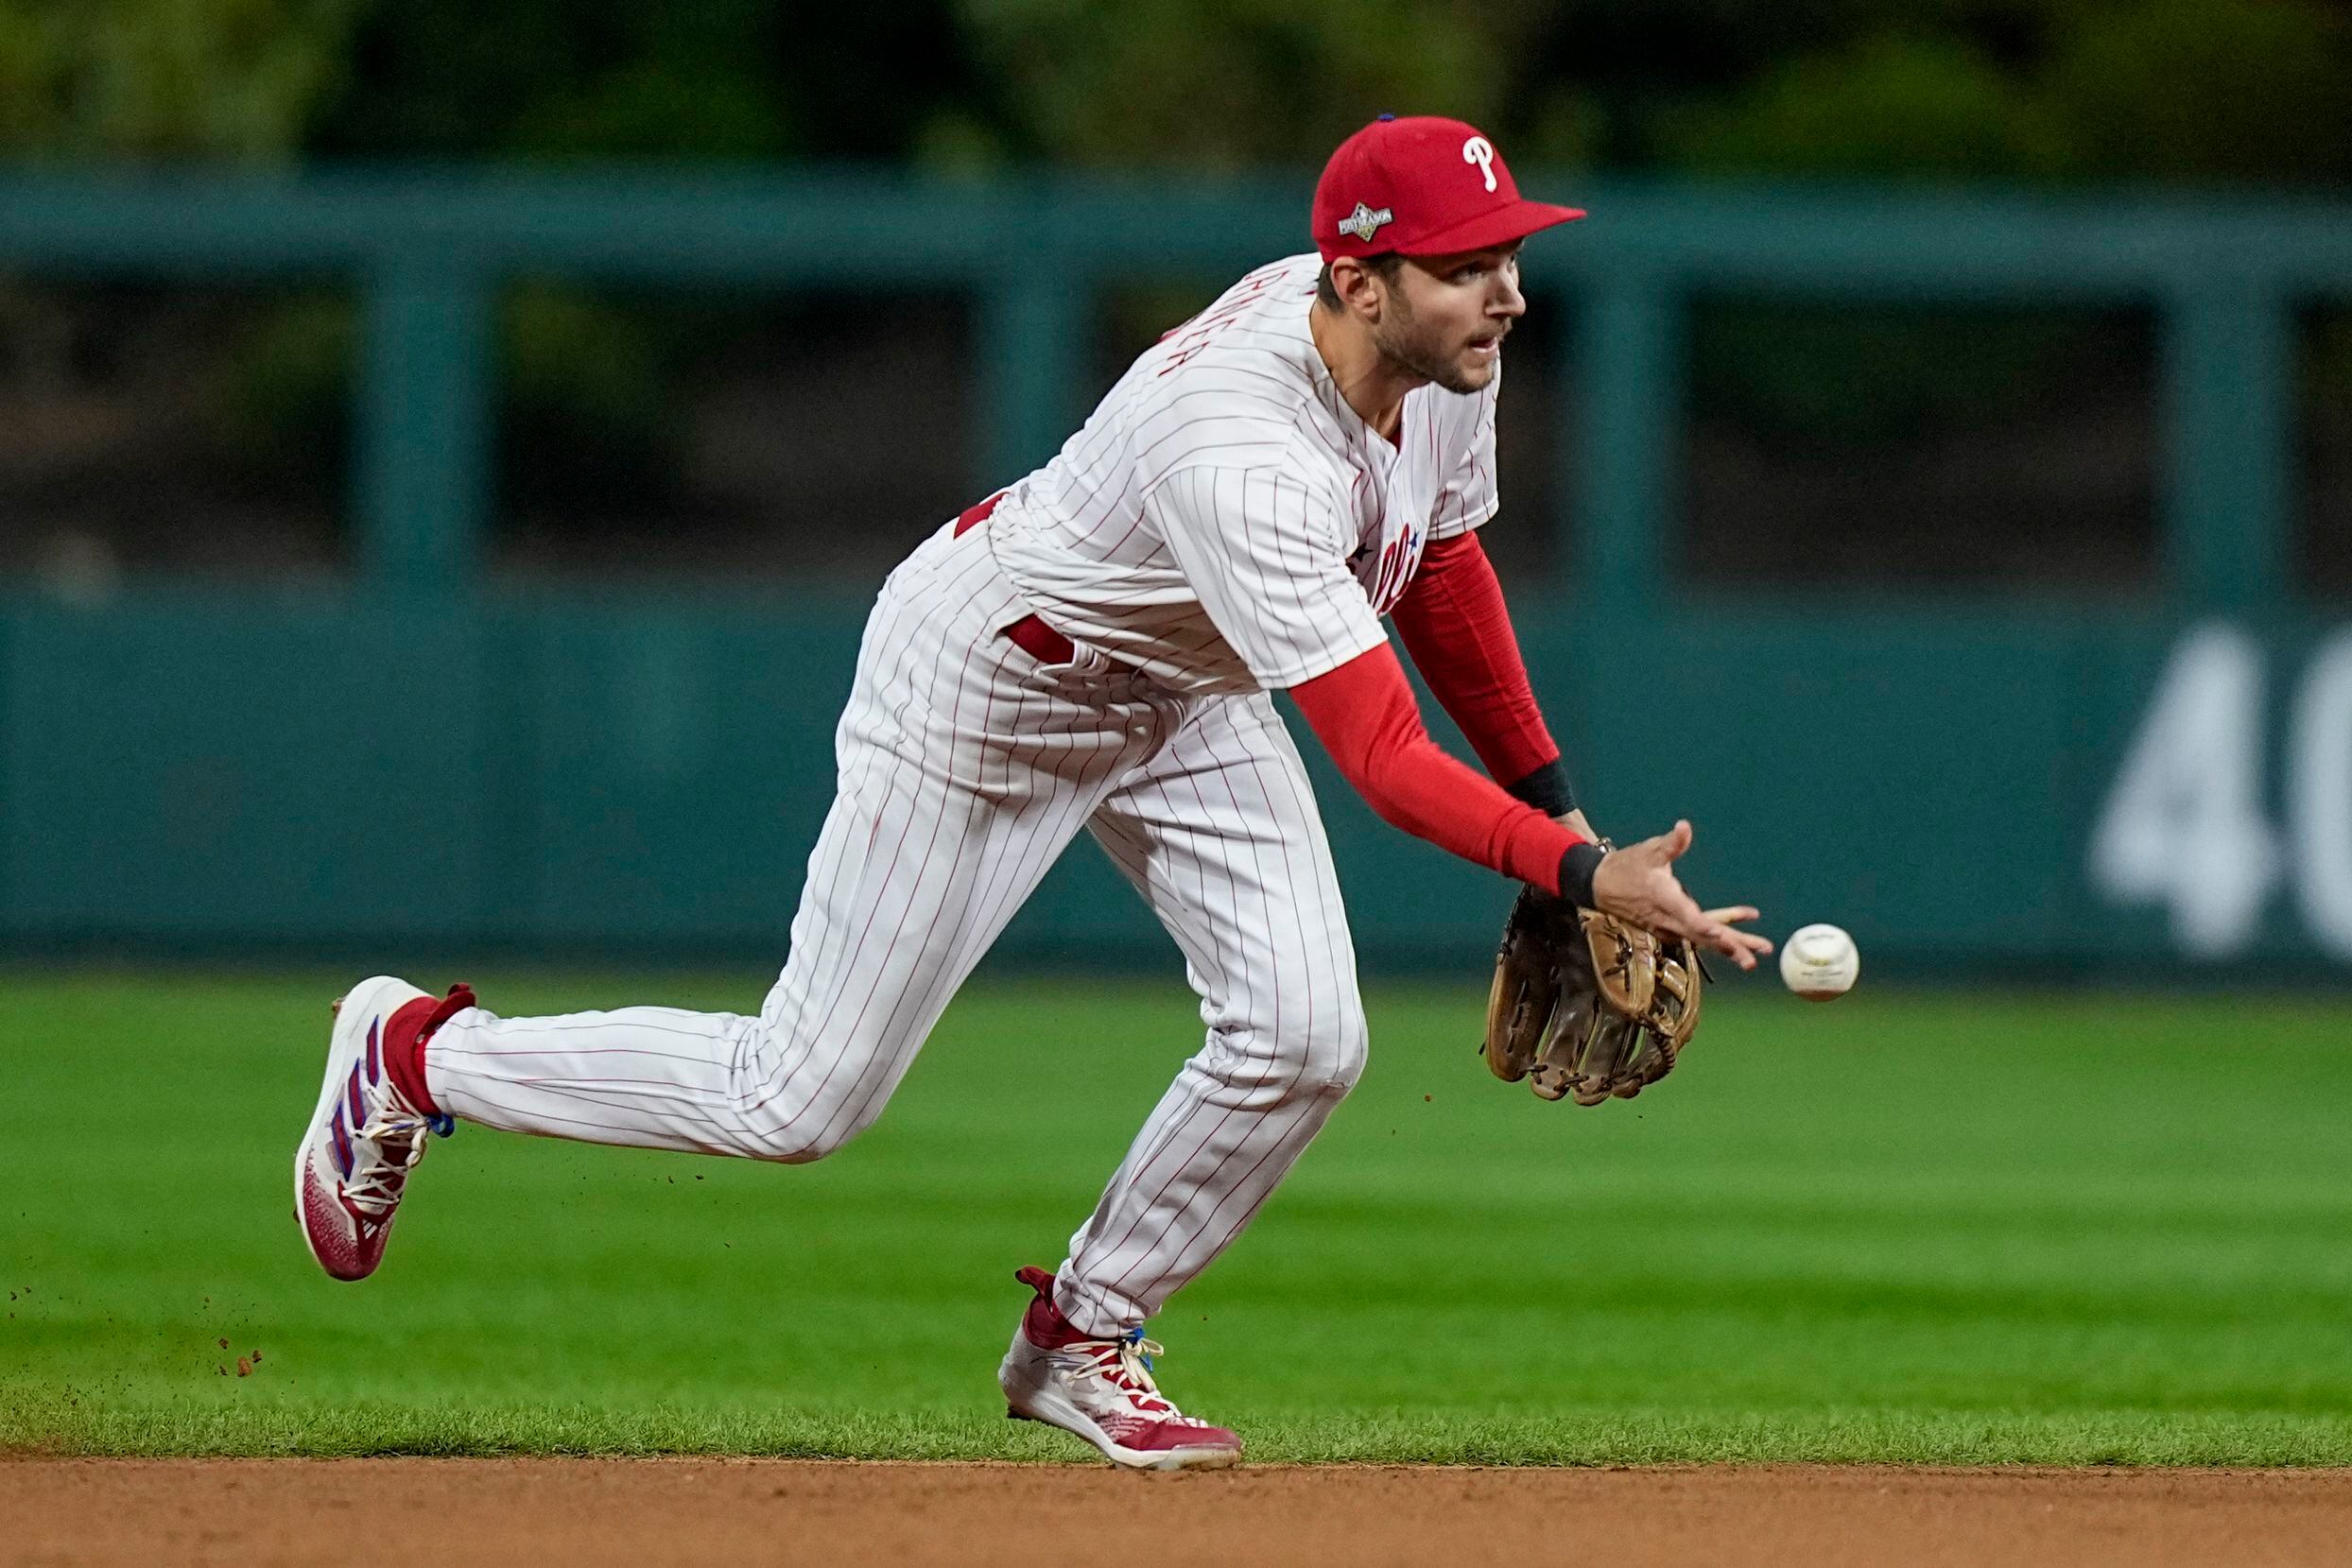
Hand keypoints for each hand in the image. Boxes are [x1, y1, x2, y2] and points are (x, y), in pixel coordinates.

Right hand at [1589, 819, 1773, 970]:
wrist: (1600, 885)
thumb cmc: (1625, 867)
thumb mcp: (1648, 851)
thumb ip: (1671, 843)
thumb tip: (1684, 827)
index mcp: (1663, 899)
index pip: (1686, 917)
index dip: (1703, 926)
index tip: (1720, 933)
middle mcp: (1667, 919)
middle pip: (1702, 937)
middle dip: (1729, 947)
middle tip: (1752, 960)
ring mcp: (1668, 927)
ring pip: (1702, 940)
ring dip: (1730, 947)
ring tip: (1757, 953)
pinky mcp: (1669, 928)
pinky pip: (1697, 935)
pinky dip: (1718, 937)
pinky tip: (1737, 936)